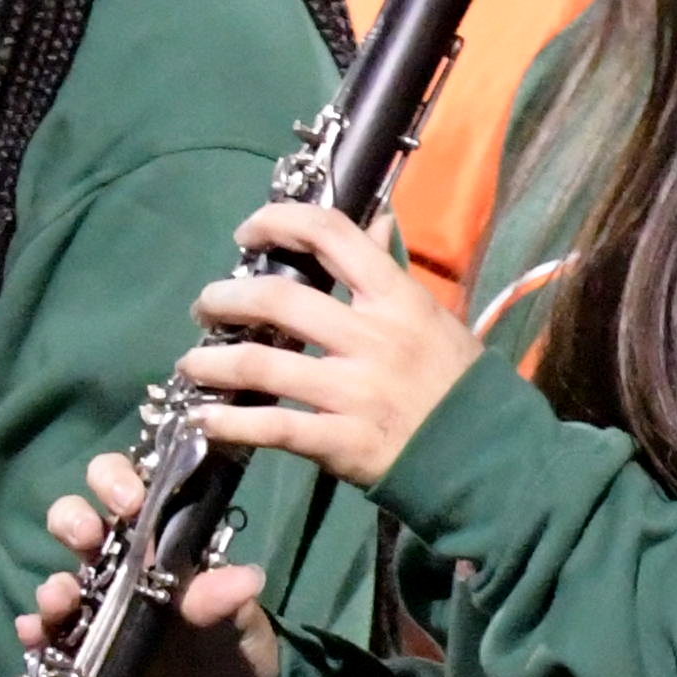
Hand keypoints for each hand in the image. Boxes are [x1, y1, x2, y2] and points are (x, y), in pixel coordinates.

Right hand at [25, 452, 283, 676]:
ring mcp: (96, 611)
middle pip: (76, 522)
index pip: (129, 491)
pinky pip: (46, 636)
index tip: (131, 500)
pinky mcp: (79, 653)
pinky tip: (35, 635)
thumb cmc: (235, 655)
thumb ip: (229, 601)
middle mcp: (120, 569)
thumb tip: (243, 578)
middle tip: (88, 536)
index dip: (119, 481)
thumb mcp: (241, 625)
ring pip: (56, 579)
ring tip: (61, 599)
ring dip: (52, 584)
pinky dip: (35, 631)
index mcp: (161, 545)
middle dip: (72, 519)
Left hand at [170, 201, 479, 490]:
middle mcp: (373, 339)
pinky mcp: (341, 442)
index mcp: (397, 299)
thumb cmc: (454, 381)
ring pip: (261, 364)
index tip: (248, 233)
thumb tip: (375, 219)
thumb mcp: (432, 316)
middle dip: (227, 298)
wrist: (486, 456)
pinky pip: (272, 427)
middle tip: (206, 307)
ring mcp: (354, 392)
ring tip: (190, 364)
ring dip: (212, 362)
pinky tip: (203, 419)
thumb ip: (392, 272)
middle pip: (280, 299)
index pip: (332, 236)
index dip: (280, 222)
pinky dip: (228, 423)